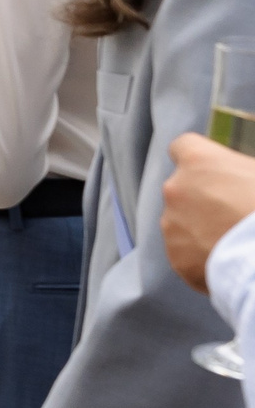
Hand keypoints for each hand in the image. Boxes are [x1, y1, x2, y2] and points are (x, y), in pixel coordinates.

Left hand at [162, 134, 254, 293]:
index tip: (210, 171)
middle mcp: (175, 188)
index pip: (182, 147)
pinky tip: (228, 261)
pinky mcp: (176, 257)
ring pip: (181, 223)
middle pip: (182, 189)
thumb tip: (234, 178)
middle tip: (231, 214)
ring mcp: (171, 224)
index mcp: (197, 161)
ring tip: (233, 242)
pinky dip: (202, 258)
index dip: (197, 160)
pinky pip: (187, 254)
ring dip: (200, 230)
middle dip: (201, 200)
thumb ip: (237, 171)